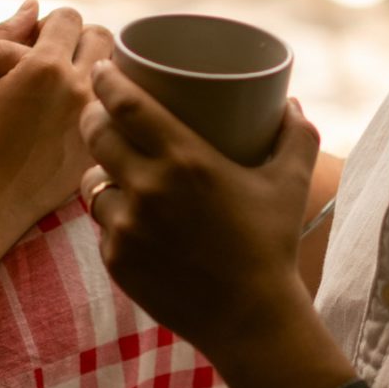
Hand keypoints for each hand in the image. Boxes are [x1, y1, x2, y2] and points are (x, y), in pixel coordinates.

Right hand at [0, 5, 114, 248]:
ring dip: (98, 70)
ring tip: (72, 86)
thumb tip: (32, 4)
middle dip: (82, 41)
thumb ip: (3, 35)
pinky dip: (104, 103)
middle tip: (60, 60)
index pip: (68, 18)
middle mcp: (76, 89)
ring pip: (116, 73)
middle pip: (102, 37)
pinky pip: (117, 109)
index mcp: (44, 66)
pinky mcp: (100, 147)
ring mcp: (93, 120)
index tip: (39, 43)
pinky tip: (79, 116)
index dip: (50, 26)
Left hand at [80, 69, 321, 367]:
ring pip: (92, 182)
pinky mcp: (116, 260)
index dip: (108, 79)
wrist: (251, 320)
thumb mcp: (291, 183)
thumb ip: (296, 136)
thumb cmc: (272, 245)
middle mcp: (148, 188)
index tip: (106, 68)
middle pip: (96, 133)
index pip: (126, 103)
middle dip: (93, 115)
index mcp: (185, 159)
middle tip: (102, 110)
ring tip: (112, 166)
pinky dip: (112, 216)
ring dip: (99, 169)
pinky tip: (124, 213)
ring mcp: (127, 227)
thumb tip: (292, 103)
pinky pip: (101, 225)